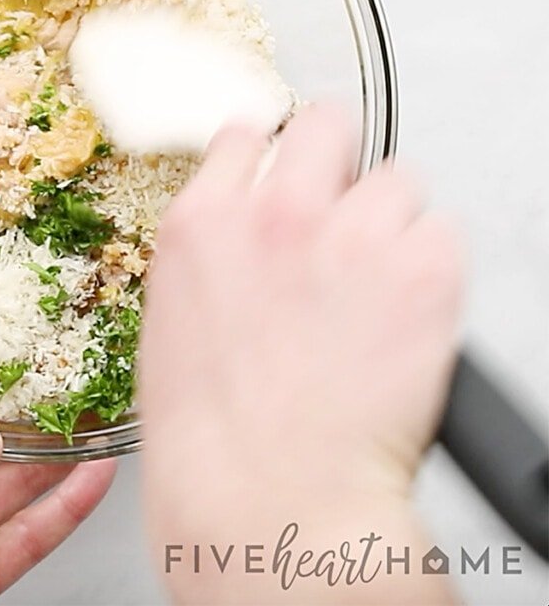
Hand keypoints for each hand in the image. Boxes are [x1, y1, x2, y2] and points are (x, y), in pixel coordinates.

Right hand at [140, 104, 463, 604]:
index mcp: (204, 222)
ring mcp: (349, 235)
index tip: (285, 165)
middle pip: (328, 123)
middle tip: (346, 204)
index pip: (247, 133)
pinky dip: (433, 266)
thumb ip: (216, 250)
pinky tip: (407, 310)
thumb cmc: (214, 433)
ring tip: (379, 281)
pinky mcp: (421, 270)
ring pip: (398, 179)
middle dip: (339, 157)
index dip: (272, 152)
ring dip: (391, 221)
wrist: (268, 498)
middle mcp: (275, 212)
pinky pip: (444, 233)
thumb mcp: (176, 317)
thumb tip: (247, 227)